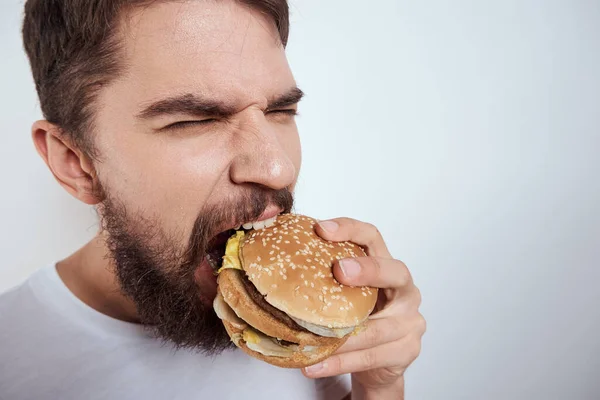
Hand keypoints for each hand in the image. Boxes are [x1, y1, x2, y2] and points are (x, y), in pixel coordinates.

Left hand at [302, 218, 425, 399]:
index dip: (350, 229)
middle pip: (394, 271)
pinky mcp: (406, 352)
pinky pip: (370, 357)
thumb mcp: (346, 294)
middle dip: (368, 269)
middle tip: (339, 270)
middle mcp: (406, 291)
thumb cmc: (359, 319)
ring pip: (377, 328)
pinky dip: (340, 362)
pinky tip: (315, 365)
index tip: (321, 229)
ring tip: (311, 338)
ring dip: (343, 335)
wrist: (380, 363)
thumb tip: (276, 262)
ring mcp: (410, 322)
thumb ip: (326, 278)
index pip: (373, 238)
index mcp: (387, 267)